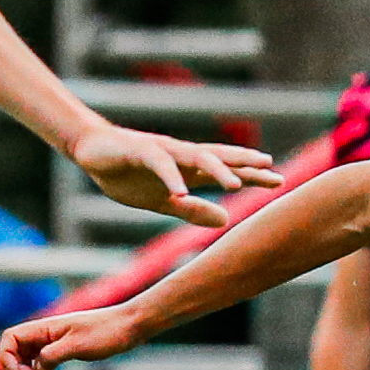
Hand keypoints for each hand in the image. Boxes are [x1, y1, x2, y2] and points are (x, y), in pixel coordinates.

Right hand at [0, 301, 144, 369]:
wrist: (129, 326)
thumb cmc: (106, 332)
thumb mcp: (77, 346)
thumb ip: (52, 356)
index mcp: (45, 327)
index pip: (10, 338)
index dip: (6, 356)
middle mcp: (46, 332)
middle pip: (15, 348)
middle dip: (16, 366)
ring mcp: (55, 339)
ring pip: (27, 354)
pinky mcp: (65, 346)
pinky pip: (42, 358)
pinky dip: (39, 369)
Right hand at [70, 123, 283, 229]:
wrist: (91, 152)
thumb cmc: (127, 174)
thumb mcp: (163, 201)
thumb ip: (192, 209)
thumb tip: (226, 219)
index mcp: (188, 168)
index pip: (226, 170)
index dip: (251, 174)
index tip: (278, 181)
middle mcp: (181, 155)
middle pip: (219, 158)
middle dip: (246, 165)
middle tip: (273, 173)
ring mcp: (162, 150)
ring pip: (195, 156)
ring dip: (216, 169)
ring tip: (235, 184)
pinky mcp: (139, 150)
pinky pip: (159, 163)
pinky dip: (170, 176)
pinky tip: (181, 190)